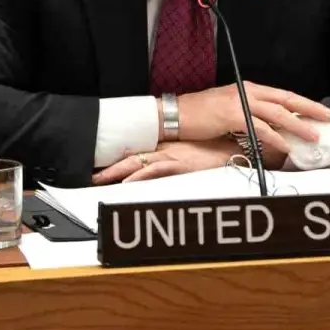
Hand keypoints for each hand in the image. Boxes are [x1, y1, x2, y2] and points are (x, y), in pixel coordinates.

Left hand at [92, 139, 239, 184]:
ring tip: (99, 180)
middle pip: (132, 158)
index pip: (138, 154)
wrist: (238, 146)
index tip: (101, 168)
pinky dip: (140, 177)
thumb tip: (170, 171)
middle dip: (111, 168)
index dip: (119, 161)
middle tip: (91, 176)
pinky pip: (155, 170)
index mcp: (169, 148)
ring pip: (138, 163)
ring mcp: (172, 156)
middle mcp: (167, 150)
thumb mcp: (196, 157)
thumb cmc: (221, 151)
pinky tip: (126, 183)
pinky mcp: (181, 164)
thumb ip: (183, 162)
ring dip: (118, 173)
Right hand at [175, 82, 329, 153]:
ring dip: (297, 124)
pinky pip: (259, 127)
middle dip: (309, 108)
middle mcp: (247, 92)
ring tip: (312, 134)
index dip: (302, 102)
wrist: (176, 114)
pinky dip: (274, 137)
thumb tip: (271, 129)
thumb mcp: (229, 111)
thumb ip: (250, 116)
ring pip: (277, 113)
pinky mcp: (232, 115)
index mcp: (248, 89)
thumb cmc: (200, 115)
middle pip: (285, 99)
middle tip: (329, 116)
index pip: (282, 95)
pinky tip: (286, 145)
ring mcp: (240, 102)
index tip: (319, 110)